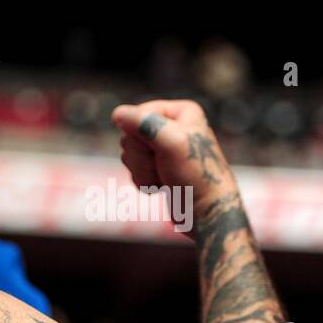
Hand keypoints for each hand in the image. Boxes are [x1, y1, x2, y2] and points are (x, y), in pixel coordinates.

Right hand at [111, 99, 237, 212]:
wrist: (205, 210)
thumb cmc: (195, 176)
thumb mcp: (172, 144)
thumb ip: (145, 125)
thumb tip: (117, 113)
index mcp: (181, 112)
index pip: (137, 115)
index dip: (140, 136)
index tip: (161, 151)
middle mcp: (172, 126)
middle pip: (130, 135)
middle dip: (141, 157)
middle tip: (163, 166)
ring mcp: (163, 148)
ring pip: (129, 154)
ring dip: (142, 171)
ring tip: (164, 177)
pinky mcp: (157, 166)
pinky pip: (133, 169)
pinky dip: (143, 180)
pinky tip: (160, 185)